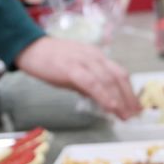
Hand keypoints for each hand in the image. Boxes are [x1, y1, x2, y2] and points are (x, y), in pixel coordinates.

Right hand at [15, 36, 140, 119]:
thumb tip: (100, 99)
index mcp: (95, 56)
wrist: (29, 48)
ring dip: (119, 99)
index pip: (118, 73)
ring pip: (108, 80)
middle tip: (133, 114)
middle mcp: (93, 56)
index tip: (134, 106)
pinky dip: (104, 95)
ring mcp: (83, 60)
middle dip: (128, 97)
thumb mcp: (73, 70)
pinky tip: (110, 107)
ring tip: (125, 115)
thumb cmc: (49, 60)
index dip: (129, 91)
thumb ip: (87, 83)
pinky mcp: (71, 67)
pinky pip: (92, 83)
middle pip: (118, 76)